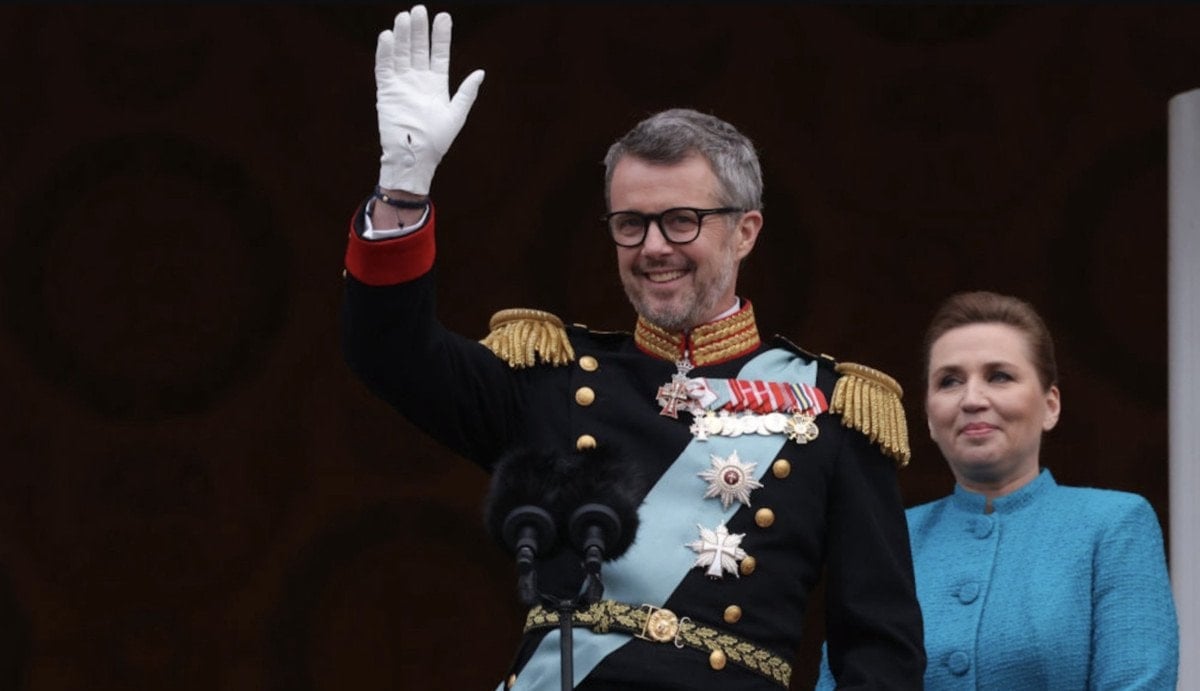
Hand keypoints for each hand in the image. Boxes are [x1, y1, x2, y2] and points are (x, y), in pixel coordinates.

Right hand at [375, 5, 484, 194]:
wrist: (415, 156)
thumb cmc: (438, 140)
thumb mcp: (457, 115)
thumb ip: (467, 92)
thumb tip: (481, 72)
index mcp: (437, 84)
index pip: (439, 53)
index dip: (441, 36)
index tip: (443, 16)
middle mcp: (418, 80)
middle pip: (418, 48)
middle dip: (419, 29)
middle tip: (419, 9)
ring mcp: (402, 84)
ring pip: (401, 53)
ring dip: (402, 36)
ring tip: (404, 17)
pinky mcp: (387, 91)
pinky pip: (384, 68)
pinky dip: (385, 52)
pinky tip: (387, 36)